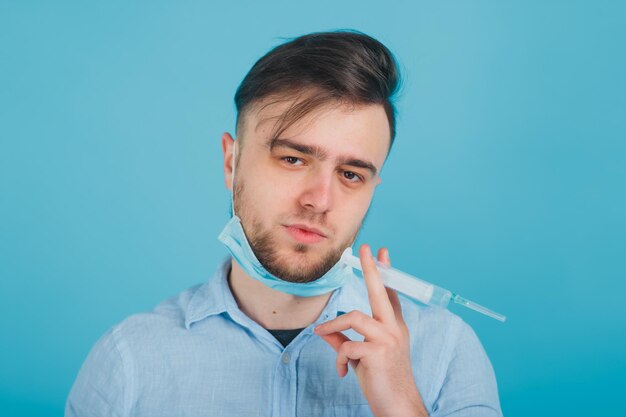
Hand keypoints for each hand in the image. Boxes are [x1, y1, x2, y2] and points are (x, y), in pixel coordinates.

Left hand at [314, 244, 427, 416]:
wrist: (397, 406)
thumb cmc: (381, 380)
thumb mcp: (361, 357)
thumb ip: (344, 341)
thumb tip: (323, 331)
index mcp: (393, 327)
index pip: (389, 294)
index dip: (384, 272)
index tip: (381, 252)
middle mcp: (394, 328)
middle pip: (380, 291)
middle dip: (371, 269)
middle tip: (364, 249)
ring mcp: (388, 339)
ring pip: (354, 316)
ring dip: (332, 324)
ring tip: (321, 334)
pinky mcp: (378, 352)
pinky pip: (347, 345)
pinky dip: (339, 358)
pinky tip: (342, 372)